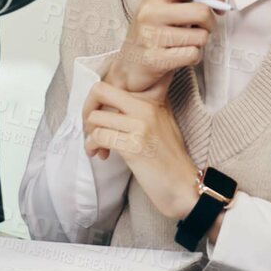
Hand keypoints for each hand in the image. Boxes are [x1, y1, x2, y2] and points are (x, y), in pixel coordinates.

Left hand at [81, 81, 198, 218]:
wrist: (184, 185)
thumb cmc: (170, 159)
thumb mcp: (161, 124)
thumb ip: (141, 110)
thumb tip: (111, 106)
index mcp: (152, 100)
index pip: (112, 85)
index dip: (97, 100)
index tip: (99, 117)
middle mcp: (146, 108)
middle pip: (100, 91)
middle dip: (86, 110)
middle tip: (90, 128)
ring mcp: (140, 126)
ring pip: (96, 117)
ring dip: (89, 134)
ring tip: (95, 146)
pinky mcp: (133, 146)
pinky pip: (99, 137)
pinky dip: (92, 146)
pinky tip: (99, 154)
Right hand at [108, 0, 223, 96]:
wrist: (129, 66)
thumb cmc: (152, 34)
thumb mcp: (165, 6)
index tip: (218, 4)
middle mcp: (151, 12)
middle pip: (202, 11)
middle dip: (210, 23)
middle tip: (203, 28)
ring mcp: (152, 35)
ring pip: (201, 36)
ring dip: (199, 43)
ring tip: (184, 43)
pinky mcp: (156, 59)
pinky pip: (193, 54)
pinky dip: (193, 57)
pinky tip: (179, 55)